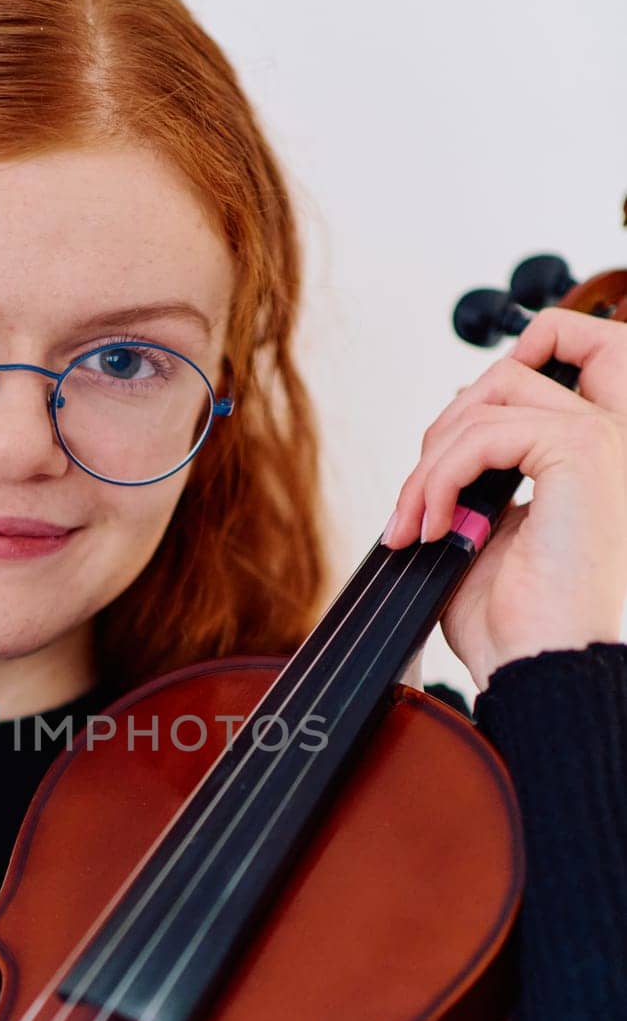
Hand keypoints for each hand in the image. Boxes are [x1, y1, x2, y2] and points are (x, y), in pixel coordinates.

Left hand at [380, 307, 626, 692]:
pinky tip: (435, 526)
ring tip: (414, 525)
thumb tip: (454, 420)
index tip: (453, 429)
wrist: (538, 668)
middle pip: (507, 376)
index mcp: (597, 454)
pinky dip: (440, 478)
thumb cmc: (515, 622)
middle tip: (413, 506)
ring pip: (486, 404)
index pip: (579, 352)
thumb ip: (480, 468)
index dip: (514, 358)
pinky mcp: (580, 452)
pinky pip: (483, 433)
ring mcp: (602, 440)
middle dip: (442, 435)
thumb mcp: (488, 526)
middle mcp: (612, 438)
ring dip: (429, 468)